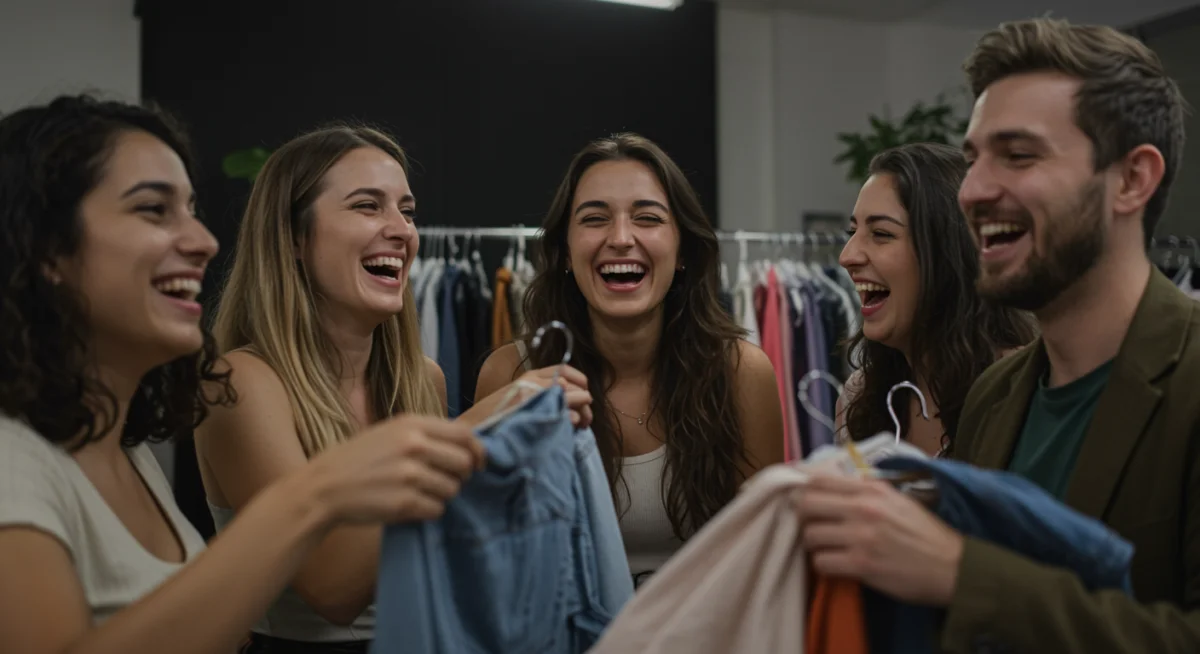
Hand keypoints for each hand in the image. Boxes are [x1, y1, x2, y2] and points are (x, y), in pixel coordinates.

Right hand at [307, 415, 484, 524]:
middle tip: (444, 480)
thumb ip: (425, 435)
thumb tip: (467, 446)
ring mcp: (409, 475)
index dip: (477, 450)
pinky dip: (428, 511)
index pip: (465, 434)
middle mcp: (414, 446)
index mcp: (412, 424)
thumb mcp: (390, 432)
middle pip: (464, 463)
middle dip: (460, 475)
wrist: (323, 487)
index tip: (478, 462)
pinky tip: (409, 505)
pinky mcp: (405, 503)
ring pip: (452, 489)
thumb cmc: (359, 459)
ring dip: (441, 495)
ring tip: (418, 492)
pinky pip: (437, 509)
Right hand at [467, 365, 593, 428]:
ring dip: (583, 412)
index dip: (581, 384)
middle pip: (575, 386)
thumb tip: (571, 406)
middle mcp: (534, 381)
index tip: (586, 398)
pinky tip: (571, 427)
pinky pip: (564, 412)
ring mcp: (534, 394)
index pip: (567, 372)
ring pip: (574, 397)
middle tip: (587, 420)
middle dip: (585, 402)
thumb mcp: (518, 398)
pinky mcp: (534, 410)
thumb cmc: (495, 418)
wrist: (473, 428)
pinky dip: (572, 419)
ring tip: (581, 425)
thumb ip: (541, 395)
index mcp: (531, 375)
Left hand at [796, 473, 962, 606]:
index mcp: (871, 489)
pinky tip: (837, 565)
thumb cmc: (925, 534)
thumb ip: (865, 490)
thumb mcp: (897, 499)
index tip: (798, 498)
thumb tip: (829, 486)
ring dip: (814, 545)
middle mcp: (863, 507)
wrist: (953, 567)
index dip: (802, 489)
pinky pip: (821, 562)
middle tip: (812, 526)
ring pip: (810, 535)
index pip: (818, 479)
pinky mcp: (861, 564)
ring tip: (827, 548)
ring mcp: (861, 536)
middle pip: (806, 504)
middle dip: (803, 517)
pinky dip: (824, 566)